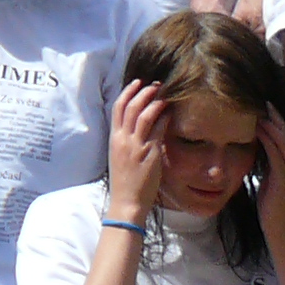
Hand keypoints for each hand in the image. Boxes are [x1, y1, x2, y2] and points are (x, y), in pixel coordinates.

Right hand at [105, 80, 168, 219]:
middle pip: (131, 106)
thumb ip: (126, 141)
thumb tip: (137, 128)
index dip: (127, 92)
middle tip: (156, 84)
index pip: (118, 108)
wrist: (127, 202)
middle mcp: (123, 139)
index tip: (137, 83)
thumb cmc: (125, 182)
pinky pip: (157, 130)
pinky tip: (170, 113)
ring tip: (165, 94)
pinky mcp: (149, 153)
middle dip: (143, 91)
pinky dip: (164, 118)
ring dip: (155, 100)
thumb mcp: (120, 157)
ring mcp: (136, 145)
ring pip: (144, 114)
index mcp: (114, 139)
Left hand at [253, 111, 284, 251]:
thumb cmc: (271, 205)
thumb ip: (270, 164)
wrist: (278, 229)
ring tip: (258, 111)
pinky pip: (276, 153)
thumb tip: (259, 148)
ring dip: (271, 124)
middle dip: (276, 117)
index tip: (266, 107)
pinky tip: (257, 129)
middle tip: (263, 101)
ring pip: (284, 141)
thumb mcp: (271, 179)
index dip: (278, 121)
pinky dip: (267, 139)